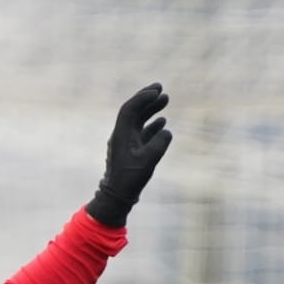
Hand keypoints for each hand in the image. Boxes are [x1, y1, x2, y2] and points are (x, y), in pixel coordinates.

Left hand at [87, 82, 173, 227]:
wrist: (116, 196)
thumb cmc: (129, 180)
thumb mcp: (147, 162)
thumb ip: (158, 145)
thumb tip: (167, 132)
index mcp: (121, 134)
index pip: (129, 109)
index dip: (143, 98)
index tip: (157, 91)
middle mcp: (121, 135)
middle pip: (133, 110)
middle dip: (146, 98)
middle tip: (160, 87)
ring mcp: (126, 142)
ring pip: (138, 120)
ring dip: (151, 109)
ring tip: (165, 99)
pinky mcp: (131, 150)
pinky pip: (141, 132)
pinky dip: (152, 125)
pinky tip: (163, 122)